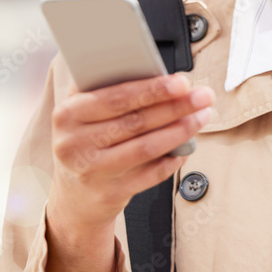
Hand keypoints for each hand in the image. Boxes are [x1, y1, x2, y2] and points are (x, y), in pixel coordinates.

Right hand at [45, 73, 214, 271]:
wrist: (73, 194)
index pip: (116, 97)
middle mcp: (74, 143)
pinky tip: (187, 147)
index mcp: (68, 114)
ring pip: (146, 148)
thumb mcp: (85, 111)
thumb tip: (161, 76)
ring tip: (202, 117)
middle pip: (136, 121)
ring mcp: (91, 171)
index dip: (153, 89)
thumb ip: (112, 89)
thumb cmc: (87, 140)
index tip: (182, 82)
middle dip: (176, 107)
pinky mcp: (109, 194)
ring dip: (181, 131)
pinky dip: (173, 159)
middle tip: (204, 96)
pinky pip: (151, 174)